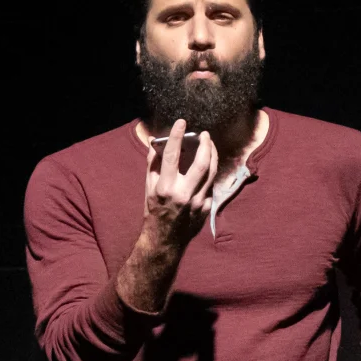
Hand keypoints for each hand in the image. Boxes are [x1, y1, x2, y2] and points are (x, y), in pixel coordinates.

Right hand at [144, 118, 217, 247]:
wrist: (165, 239)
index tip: (181, 122)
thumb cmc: (154, 210)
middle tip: (205, 134)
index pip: (172, 155)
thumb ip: (153, 163)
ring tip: (210, 145)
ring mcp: (197, 202)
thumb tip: (156, 142)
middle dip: (205, 144)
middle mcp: (183, 194)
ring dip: (212, 155)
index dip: (177, 136)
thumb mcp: (149, 187)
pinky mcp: (206, 208)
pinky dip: (208, 174)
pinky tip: (206, 168)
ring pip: (211, 172)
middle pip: (201, 163)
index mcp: (165, 187)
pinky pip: (210, 185)